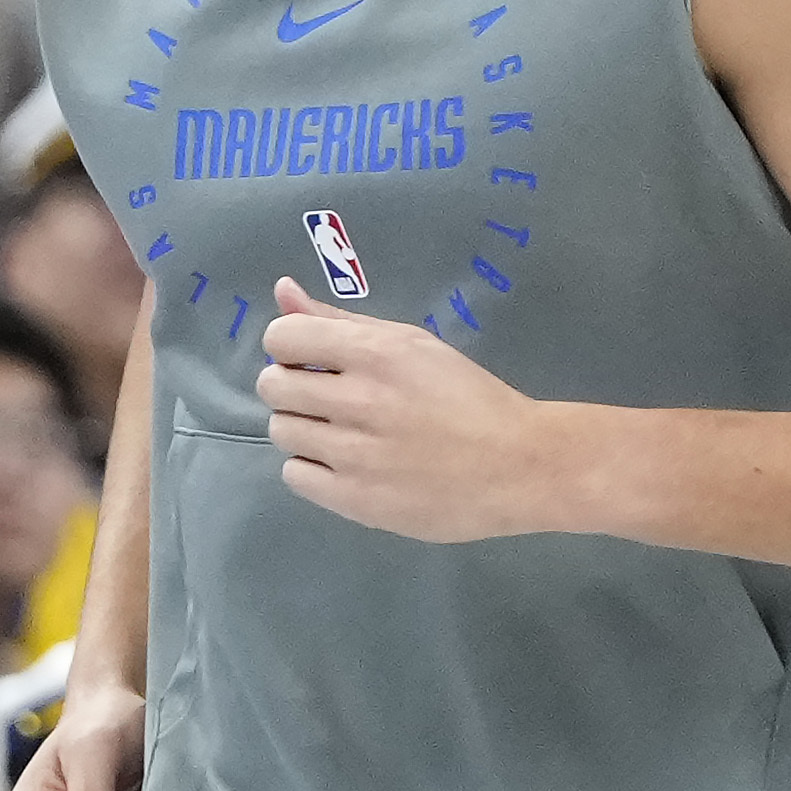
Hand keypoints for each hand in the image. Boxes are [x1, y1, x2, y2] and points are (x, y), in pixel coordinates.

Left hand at [255, 289, 555, 541]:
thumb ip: (340, 320)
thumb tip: (282, 291)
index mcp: (375, 352)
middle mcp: (359, 400)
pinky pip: (294, 476)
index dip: (288, 346)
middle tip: (326, 398)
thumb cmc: (469, 398)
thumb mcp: (411, 344)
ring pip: (280, 431)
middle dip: (291, 387)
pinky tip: (344, 464)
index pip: (282, 337)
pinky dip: (311, 468)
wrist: (517, 466)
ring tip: (341, 433)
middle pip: (273, 386)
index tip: (311, 359)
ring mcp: (354, 455)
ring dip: (302, 427)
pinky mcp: (355, 500)